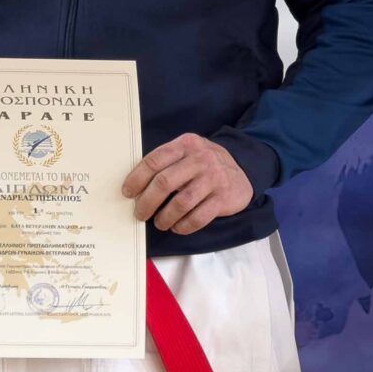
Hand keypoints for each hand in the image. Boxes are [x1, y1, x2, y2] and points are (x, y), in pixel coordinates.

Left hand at [126, 135, 253, 234]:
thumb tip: (137, 186)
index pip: (154, 161)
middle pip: (164, 183)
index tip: (128, 193)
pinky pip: (198, 217)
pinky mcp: (223, 198)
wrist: (244, 169)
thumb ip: (168, 161)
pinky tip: (177, 227)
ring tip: (159, 223)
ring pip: (181, 203)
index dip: (137, 179)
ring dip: (165, 217)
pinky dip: (184, 226)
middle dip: (147, 202)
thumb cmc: (206, 164)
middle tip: (140, 214)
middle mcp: (200, 159)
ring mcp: (213, 178)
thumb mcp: (188, 151)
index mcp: (186, 144)